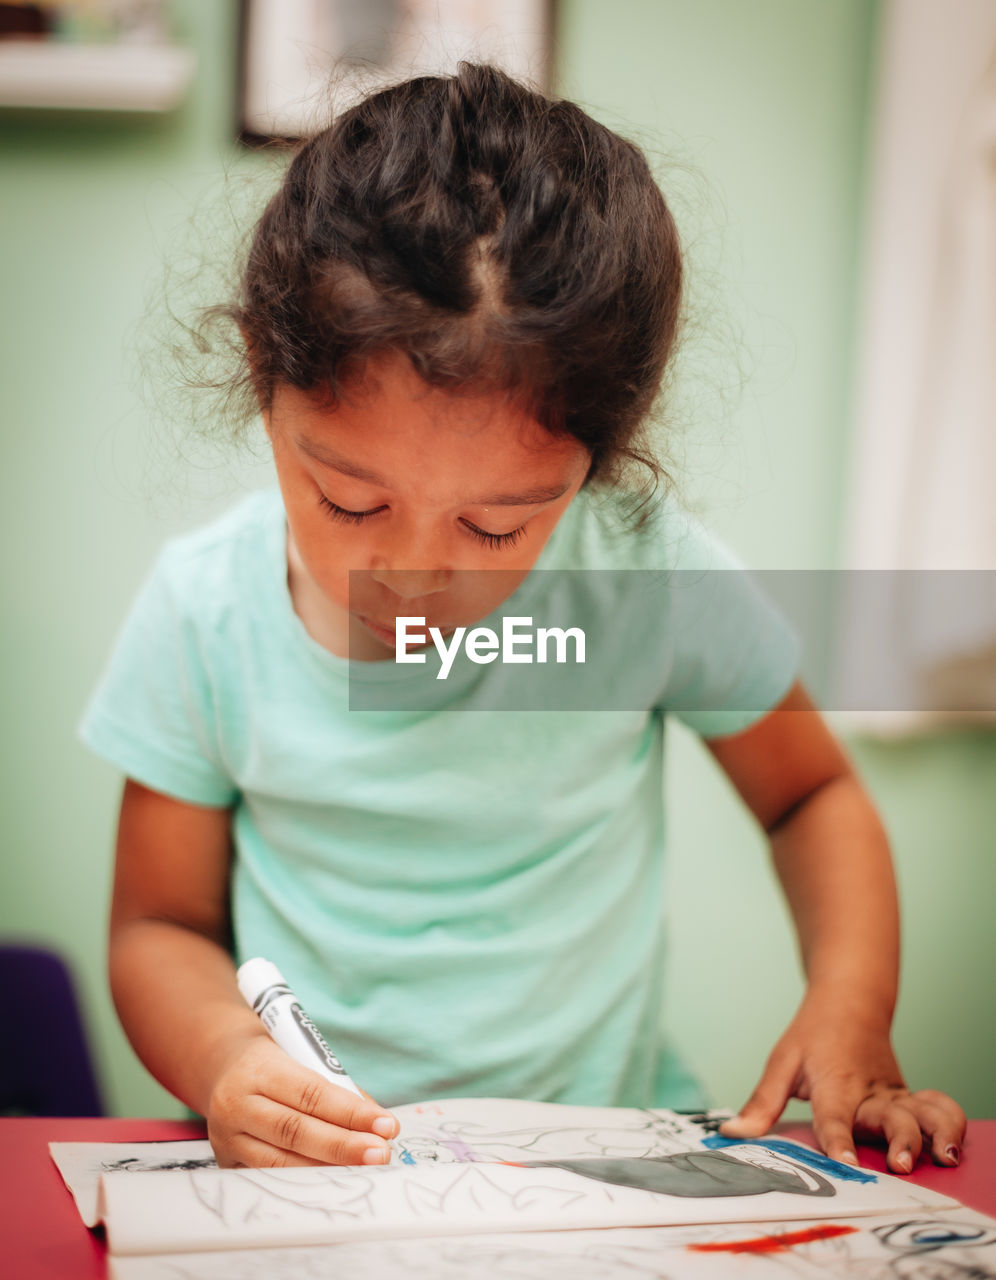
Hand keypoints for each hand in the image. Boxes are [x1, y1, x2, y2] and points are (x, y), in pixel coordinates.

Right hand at [205, 1032, 399, 1166]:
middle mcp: (237, 1103)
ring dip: (327, 1169)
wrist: (222, 1065)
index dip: (352, 1112)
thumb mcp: (302, 1057)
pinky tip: (331, 1180)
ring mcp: (227, 1136)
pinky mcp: (226, 1161)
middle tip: (381, 1154)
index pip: (312, 1094)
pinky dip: (303, 1179)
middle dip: (344, 1146)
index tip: (387, 1125)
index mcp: (260, 1068)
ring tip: (363, 1169)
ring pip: (280, 1162)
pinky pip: (269, 1176)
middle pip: (296, 1131)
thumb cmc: (274, 1061)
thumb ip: (336, 1089)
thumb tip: (375, 1124)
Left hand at [718, 995, 966, 1174]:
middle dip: (900, 1141)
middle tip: (901, 1165)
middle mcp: (870, 1093)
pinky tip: (954, 1145)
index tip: (848, 1167)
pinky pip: (939, 1108)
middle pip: (891, 1118)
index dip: (839, 1141)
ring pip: (926, 1112)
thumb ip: (761, 1103)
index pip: (834, 1117)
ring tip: (944, 1156)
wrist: (851, 1000)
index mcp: (835, 1084)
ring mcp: (894, 1096)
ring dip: (938, 1132)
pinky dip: (951, 1121)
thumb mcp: (781, 1062)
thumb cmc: (813, 1035)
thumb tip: (732, 1134)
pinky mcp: (909, 1099)